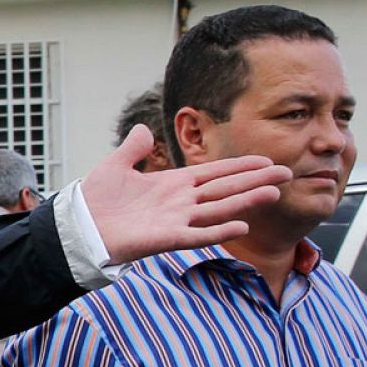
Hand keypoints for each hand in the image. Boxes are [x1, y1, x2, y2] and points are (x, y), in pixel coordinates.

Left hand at [82, 124, 291, 262]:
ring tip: (274, 192)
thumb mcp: (115, 165)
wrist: (80, 225)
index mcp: (171, 184)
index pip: (213, 173)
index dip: (239, 167)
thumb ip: (133, 148)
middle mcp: (180, 202)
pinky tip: (241, 226)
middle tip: (286, 173)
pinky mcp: (167, 238)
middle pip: (224, 189)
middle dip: (254, 181)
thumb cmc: (96, 199)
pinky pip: (199, 235)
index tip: (265, 161)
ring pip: (218, 209)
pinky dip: (219, 231)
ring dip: (245, 201)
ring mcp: (177, 220)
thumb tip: (142, 127)